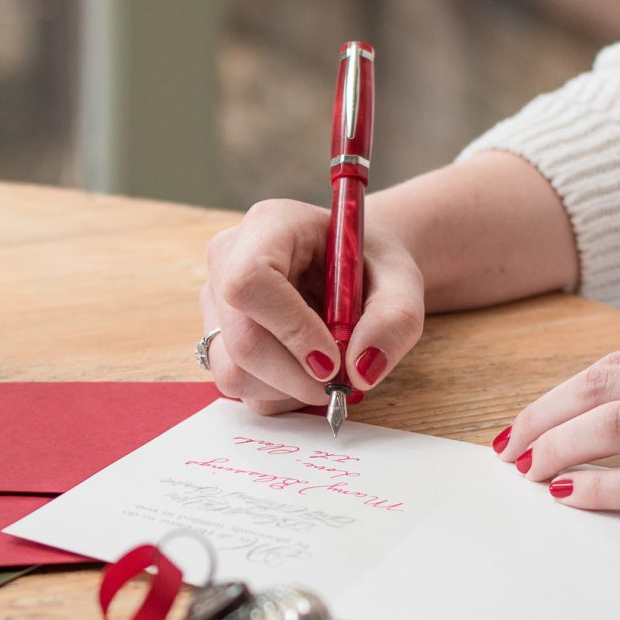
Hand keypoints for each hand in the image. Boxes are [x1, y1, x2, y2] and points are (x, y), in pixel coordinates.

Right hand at [200, 198, 423, 414]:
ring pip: (234, 372)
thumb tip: (362, 370)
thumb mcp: (402, 283)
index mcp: (271, 225)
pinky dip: (281, 394)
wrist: (357, 268)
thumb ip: (394, 320)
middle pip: (241, 339)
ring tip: (330, 370)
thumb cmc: (374, 267)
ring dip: (290, 388)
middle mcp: (229, 260)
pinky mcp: (218, 338)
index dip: (291, 328)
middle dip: (298, 375)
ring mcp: (216, 303)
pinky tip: (308, 372)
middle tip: (344, 382)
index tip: (333, 359)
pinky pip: (240, 387)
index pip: (251, 281)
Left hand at [495, 333, 619, 543]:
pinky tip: (575, 498)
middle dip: (544, 416)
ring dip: (559, 448)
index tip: (531, 414)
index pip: (619, 363)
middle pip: (604, 387)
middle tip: (508, 445)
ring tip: (527, 471)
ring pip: (619, 428)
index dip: (563, 389)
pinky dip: (605, 489)